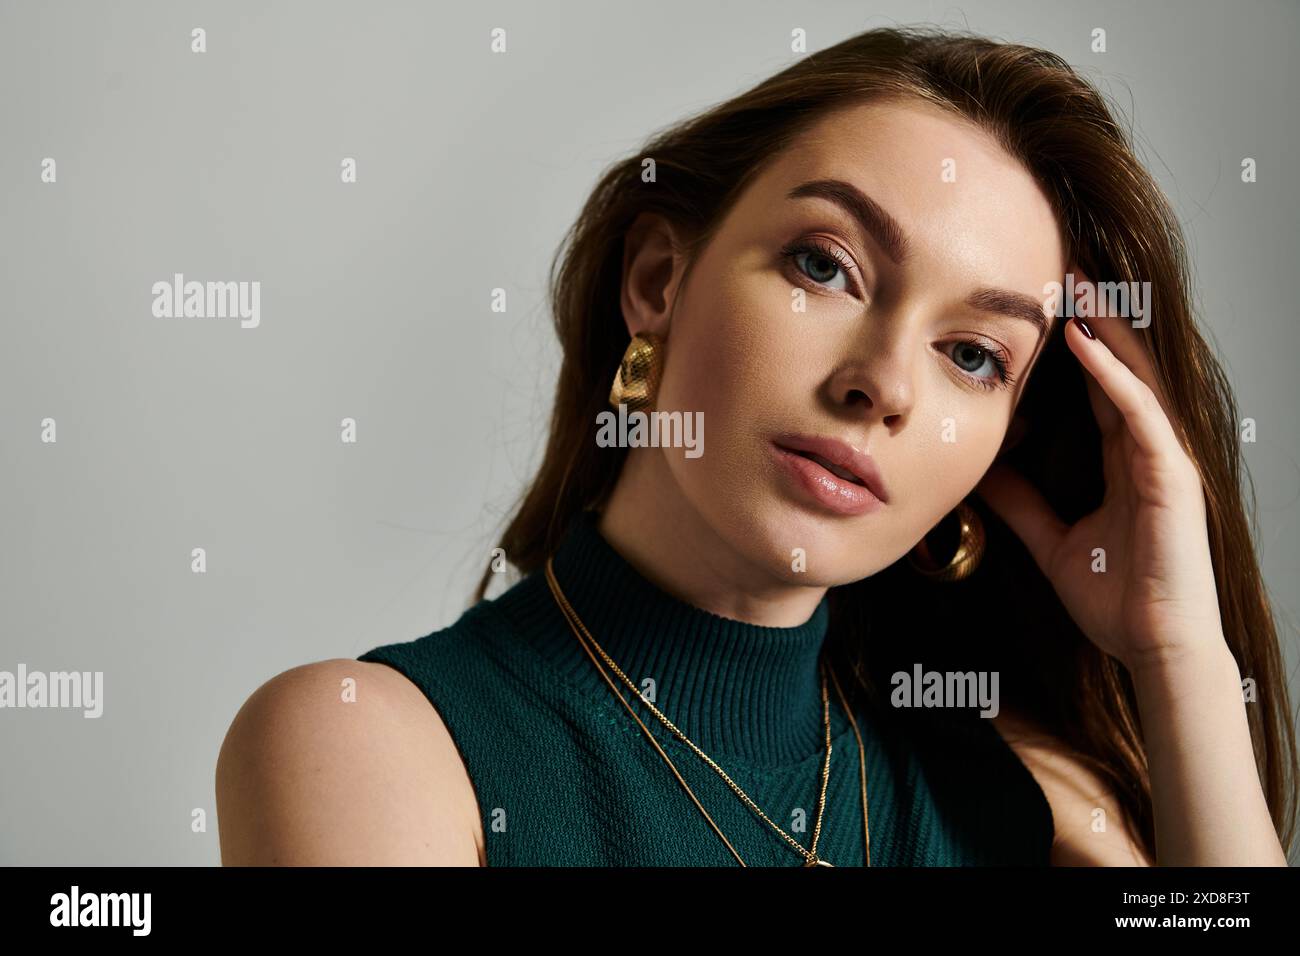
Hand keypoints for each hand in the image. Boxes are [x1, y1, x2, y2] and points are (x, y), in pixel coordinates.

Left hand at [974, 268, 1225, 673]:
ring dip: (1106, 328)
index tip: (1041, 307)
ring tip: (1077, 284)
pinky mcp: (1172, 475)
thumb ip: (1021, 504)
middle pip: (1120, 369)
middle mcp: (1148, 451)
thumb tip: (979, 473)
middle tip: (1062, 271)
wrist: (1153, 647)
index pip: (1098, 387)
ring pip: (1135, 377)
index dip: (1074, 347)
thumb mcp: (1052, 540)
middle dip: (1095, 319)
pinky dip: (1112, 375)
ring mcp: (1165, 459)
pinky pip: (1139, 412)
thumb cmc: (1115, 599)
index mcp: (1123, 461)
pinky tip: (1084, 343)